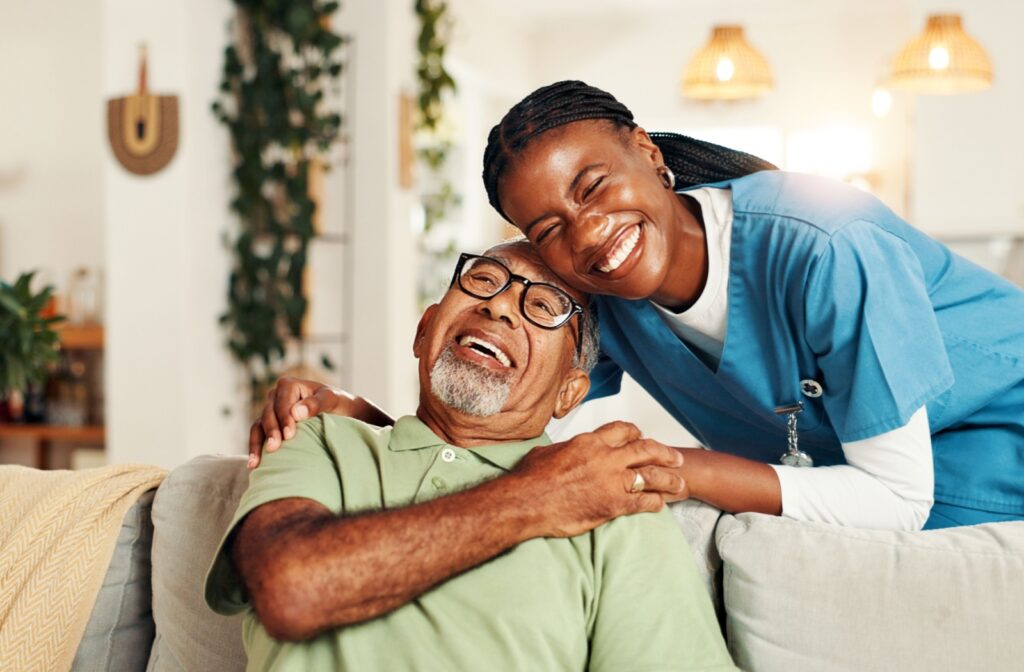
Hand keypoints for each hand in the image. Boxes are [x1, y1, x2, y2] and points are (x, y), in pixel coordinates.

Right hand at [248, 378, 352, 468]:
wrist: (341, 412)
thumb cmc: (337, 403)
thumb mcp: (331, 400)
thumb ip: (316, 404)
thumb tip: (296, 413)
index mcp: (288, 385)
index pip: (282, 404)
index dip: (284, 419)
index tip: (289, 435)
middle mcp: (275, 396)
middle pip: (268, 415)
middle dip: (271, 432)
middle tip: (273, 448)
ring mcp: (270, 411)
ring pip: (259, 426)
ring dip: (257, 444)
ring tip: (256, 463)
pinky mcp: (269, 425)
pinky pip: (258, 435)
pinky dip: (256, 449)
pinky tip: (254, 465)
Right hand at [510, 421, 686, 537]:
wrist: (525, 502)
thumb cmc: (530, 479)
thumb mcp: (548, 452)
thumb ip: (565, 450)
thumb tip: (562, 451)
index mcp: (589, 442)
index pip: (622, 430)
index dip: (636, 434)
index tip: (641, 437)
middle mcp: (605, 457)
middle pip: (645, 449)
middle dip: (664, 453)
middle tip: (676, 458)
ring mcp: (611, 481)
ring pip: (651, 475)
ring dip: (669, 479)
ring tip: (680, 483)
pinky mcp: (613, 504)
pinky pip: (643, 502)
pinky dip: (655, 503)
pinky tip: (660, 505)